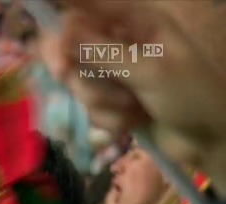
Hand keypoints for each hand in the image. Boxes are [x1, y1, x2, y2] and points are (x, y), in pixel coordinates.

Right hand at [42, 1, 225, 180]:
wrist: (209, 140)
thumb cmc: (191, 95)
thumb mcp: (150, 70)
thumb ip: (104, 53)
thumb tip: (64, 33)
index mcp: (136, 22)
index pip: (87, 7)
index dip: (63, 17)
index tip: (46, 29)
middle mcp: (121, 44)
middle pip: (70, 46)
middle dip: (72, 65)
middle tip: (62, 72)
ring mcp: (114, 74)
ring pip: (79, 82)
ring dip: (103, 100)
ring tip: (134, 107)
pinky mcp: (111, 102)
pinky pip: (89, 108)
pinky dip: (110, 119)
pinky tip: (135, 121)